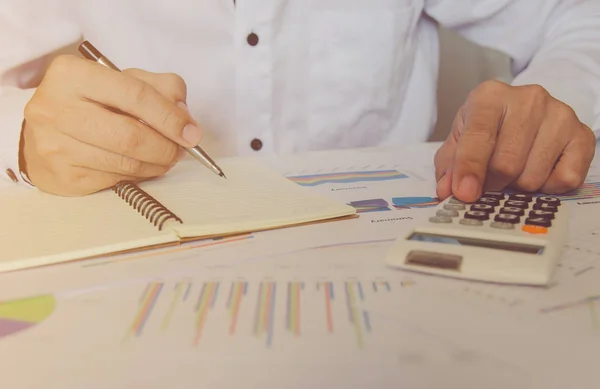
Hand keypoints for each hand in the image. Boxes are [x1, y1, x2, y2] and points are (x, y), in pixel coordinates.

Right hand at [20, 55, 201, 195]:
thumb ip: (159, 88)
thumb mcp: (121, 81)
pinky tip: (140, 166)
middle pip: (131, 136)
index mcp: (72, 74)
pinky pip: (115, 180)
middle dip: (166, 147)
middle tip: (180, 150)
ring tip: (165, 158)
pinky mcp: (63, 176)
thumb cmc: (88, 103)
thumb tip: (184, 116)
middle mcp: (56, 108)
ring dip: (156, 164)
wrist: (42, 132)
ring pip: (125, 162)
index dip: (170, 117)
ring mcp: (56, 145)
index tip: (191, 133)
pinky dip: (138, 175)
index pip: (135, 95)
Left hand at [434, 80, 595, 202]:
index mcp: (491, 96)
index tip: (465, 193)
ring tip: (514, 171)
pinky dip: (547, 186)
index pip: (478, 136)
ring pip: (533, 176)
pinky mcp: (583, 136)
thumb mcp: (459, 141)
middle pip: (506, 163)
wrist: (526, 112)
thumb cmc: (488, 128)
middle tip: (490, 181)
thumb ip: (450, 166)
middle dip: (493, 183)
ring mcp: (560, 115)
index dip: (469, 169)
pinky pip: (564, 179)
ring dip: (518, 185)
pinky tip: (539, 171)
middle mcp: (529, 99)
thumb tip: (448, 191)